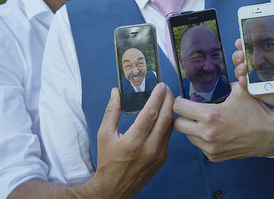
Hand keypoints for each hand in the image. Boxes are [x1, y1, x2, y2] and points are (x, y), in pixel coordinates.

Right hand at [86, 83, 173, 197]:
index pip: (150, 113)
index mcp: (133, 142)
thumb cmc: (108, 160)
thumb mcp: (104, 135)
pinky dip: (168, 122)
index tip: (160, 85)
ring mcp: (158, 154)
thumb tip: (116, 92)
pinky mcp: (163, 158)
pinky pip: (168, 136)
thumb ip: (111, 111)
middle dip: (168, 99)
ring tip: (167, 97)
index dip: (157, 97)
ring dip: (170, 109)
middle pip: (165, 117)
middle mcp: (149, 148)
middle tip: (166, 88)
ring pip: (169, 126)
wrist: (114, 188)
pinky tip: (165, 113)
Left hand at [173, 82, 273, 161]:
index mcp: (211, 115)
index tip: (183, 99)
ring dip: (191, 128)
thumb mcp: (240, 90)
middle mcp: (207, 133)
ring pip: (187, 136)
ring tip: (204, 121)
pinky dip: (202, 138)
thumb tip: (212, 75)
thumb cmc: (254, 113)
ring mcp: (210, 147)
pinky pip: (199, 146)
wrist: (268, 135)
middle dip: (182, 116)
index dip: (179, 101)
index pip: (179, 108)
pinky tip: (213, 131)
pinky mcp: (214, 156)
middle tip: (190, 110)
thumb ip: (223, 83)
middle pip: (178, 124)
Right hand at [233, 39, 273, 127]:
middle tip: (241, 53)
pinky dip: (244, 85)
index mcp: (270, 55)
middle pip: (243, 60)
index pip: (253, 48)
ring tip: (243, 66)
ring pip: (243, 74)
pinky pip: (250, 90)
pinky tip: (244, 80)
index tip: (240, 40)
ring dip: (239, 69)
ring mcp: (262, 80)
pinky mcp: (264, 93)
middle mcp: (264, 67)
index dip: (243, 44)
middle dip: (238, 55)